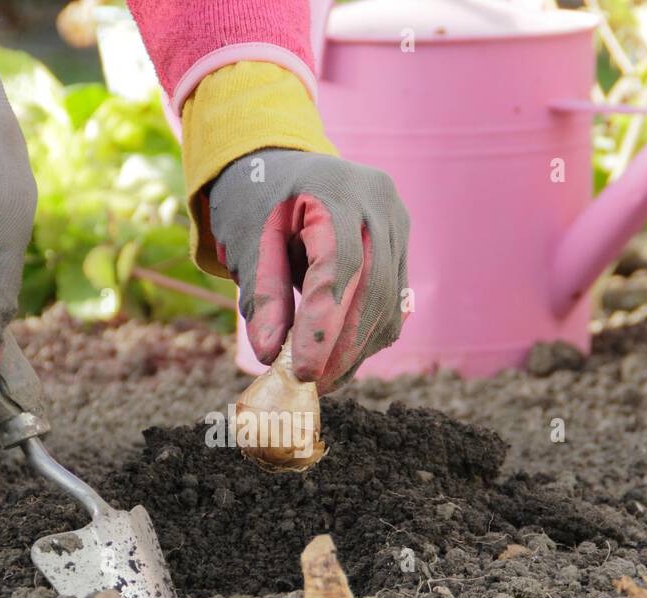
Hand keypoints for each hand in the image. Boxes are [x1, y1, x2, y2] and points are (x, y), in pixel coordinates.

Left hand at [208, 148, 409, 393]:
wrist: (280, 164)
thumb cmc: (256, 200)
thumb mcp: (246, 240)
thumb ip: (261, 296)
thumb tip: (271, 355)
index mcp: (336, 191)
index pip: (339, 268)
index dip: (325, 326)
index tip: (304, 372)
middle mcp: (379, 203)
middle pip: (372, 289)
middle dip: (344, 346)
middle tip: (314, 385)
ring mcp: (398, 222)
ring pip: (388, 302)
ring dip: (357, 347)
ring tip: (323, 375)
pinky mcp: (401, 245)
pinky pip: (393, 301)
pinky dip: (367, 334)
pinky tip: (339, 353)